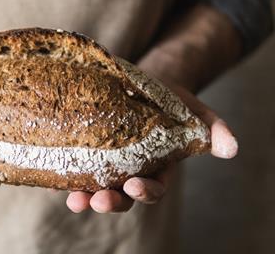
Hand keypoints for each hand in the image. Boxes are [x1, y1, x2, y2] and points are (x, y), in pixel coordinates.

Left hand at [65, 81, 237, 212]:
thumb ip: (211, 128)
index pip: (153, 188)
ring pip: (95, 187)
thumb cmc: (169, 100)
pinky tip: (54, 175)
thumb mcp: (193, 110)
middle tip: (98, 200)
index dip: (145, 191)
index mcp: (156, 167)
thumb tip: (231, 147)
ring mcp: (105, 164)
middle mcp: (129, 171)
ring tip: (74, 199)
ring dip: (84, 196)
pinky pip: (75, 168)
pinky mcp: (85, 152)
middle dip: (110, 201)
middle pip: (120, 195)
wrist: (140, 83)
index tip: (135, 186)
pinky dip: (66, 175)